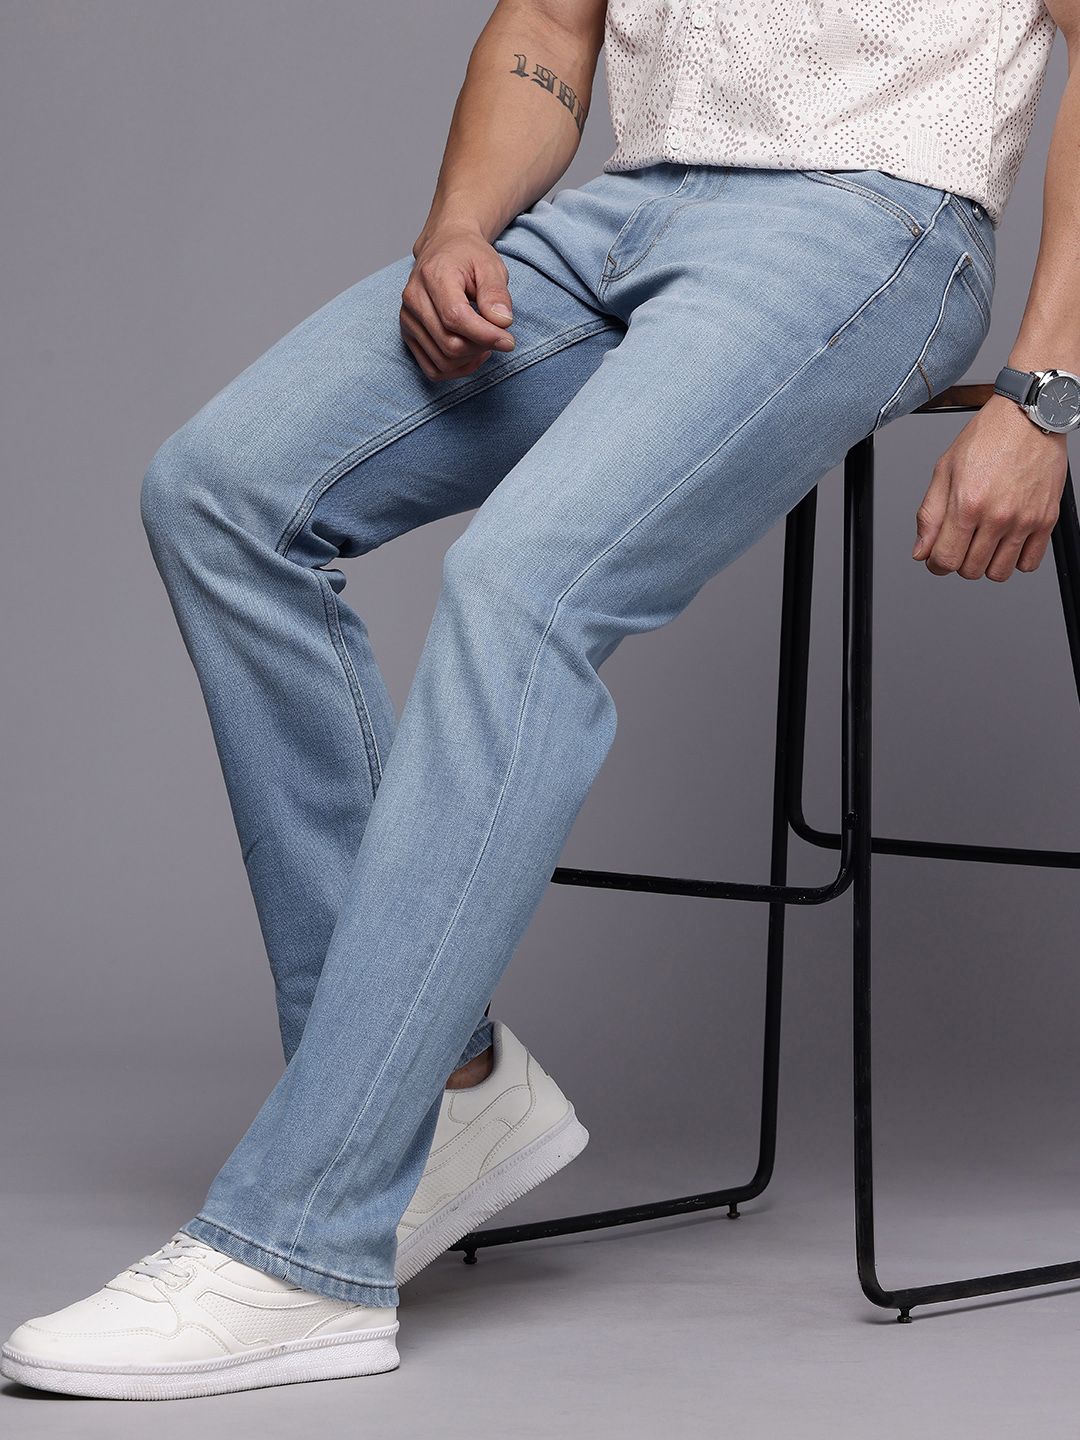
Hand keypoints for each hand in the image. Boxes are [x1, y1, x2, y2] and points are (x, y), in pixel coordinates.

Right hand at [400, 220, 515, 380]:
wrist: (444, 249)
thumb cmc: (468, 256)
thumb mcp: (490, 266)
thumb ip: (496, 293)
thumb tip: (502, 323)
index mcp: (432, 276)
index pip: (455, 318)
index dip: (485, 335)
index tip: (508, 340)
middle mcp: (413, 300)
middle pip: (449, 345)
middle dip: (480, 347)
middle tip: (498, 335)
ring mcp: (408, 320)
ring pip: (442, 361)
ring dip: (470, 359)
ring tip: (485, 341)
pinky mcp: (408, 335)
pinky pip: (433, 369)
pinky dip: (457, 369)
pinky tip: (472, 353)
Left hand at [912, 393, 1066, 580]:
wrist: (1029, 417)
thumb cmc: (987, 437)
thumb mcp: (945, 470)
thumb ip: (930, 515)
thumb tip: (921, 551)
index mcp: (968, 504)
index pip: (945, 560)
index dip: (935, 564)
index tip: (936, 557)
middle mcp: (997, 516)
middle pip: (970, 570)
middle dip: (958, 561)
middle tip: (960, 542)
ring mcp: (1024, 520)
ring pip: (998, 573)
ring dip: (985, 564)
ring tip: (983, 543)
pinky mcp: (1046, 520)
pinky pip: (1029, 563)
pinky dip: (1015, 561)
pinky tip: (1006, 543)